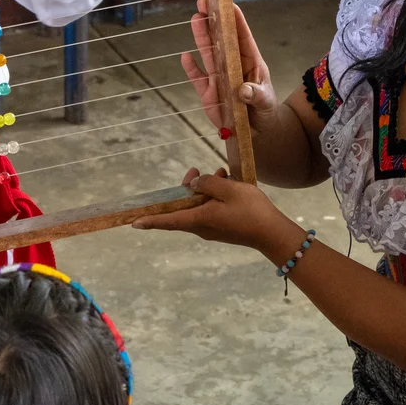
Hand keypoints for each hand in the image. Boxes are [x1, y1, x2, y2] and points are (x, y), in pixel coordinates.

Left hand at [133, 168, 303, 255]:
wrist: (272, 233)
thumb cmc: (250, 211)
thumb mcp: (229, 189)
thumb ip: (209, 183)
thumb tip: (195, 185)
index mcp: (199, 219)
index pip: (168, 220)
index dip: (150, 220)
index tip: (133, 222)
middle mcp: (201, 227)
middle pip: (184, 207)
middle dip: (187, 188)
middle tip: (196, 172)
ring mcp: (212, 229)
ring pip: (199, 206)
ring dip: (206, 189)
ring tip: (223, 174)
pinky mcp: (222, 228)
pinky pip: (210, 210)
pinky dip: (215, 197)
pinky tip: (228, 184)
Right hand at [180, 0, 280, 132]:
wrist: (256, 132)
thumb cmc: (265, 110)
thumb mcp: (266, 103)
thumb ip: (256, 96)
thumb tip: (243, 90)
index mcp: (250, 62)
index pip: (243, 37)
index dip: (235, 19)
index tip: (228, 3)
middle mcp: (232, 65)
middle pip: (221, 39)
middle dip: (212, 21)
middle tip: (203, 1)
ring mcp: (218, 78)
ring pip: (208, 54)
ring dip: (201, 37)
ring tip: (195, 18)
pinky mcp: (208, 93)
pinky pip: (197, 78)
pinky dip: (191, 68)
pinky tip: (185, 56)